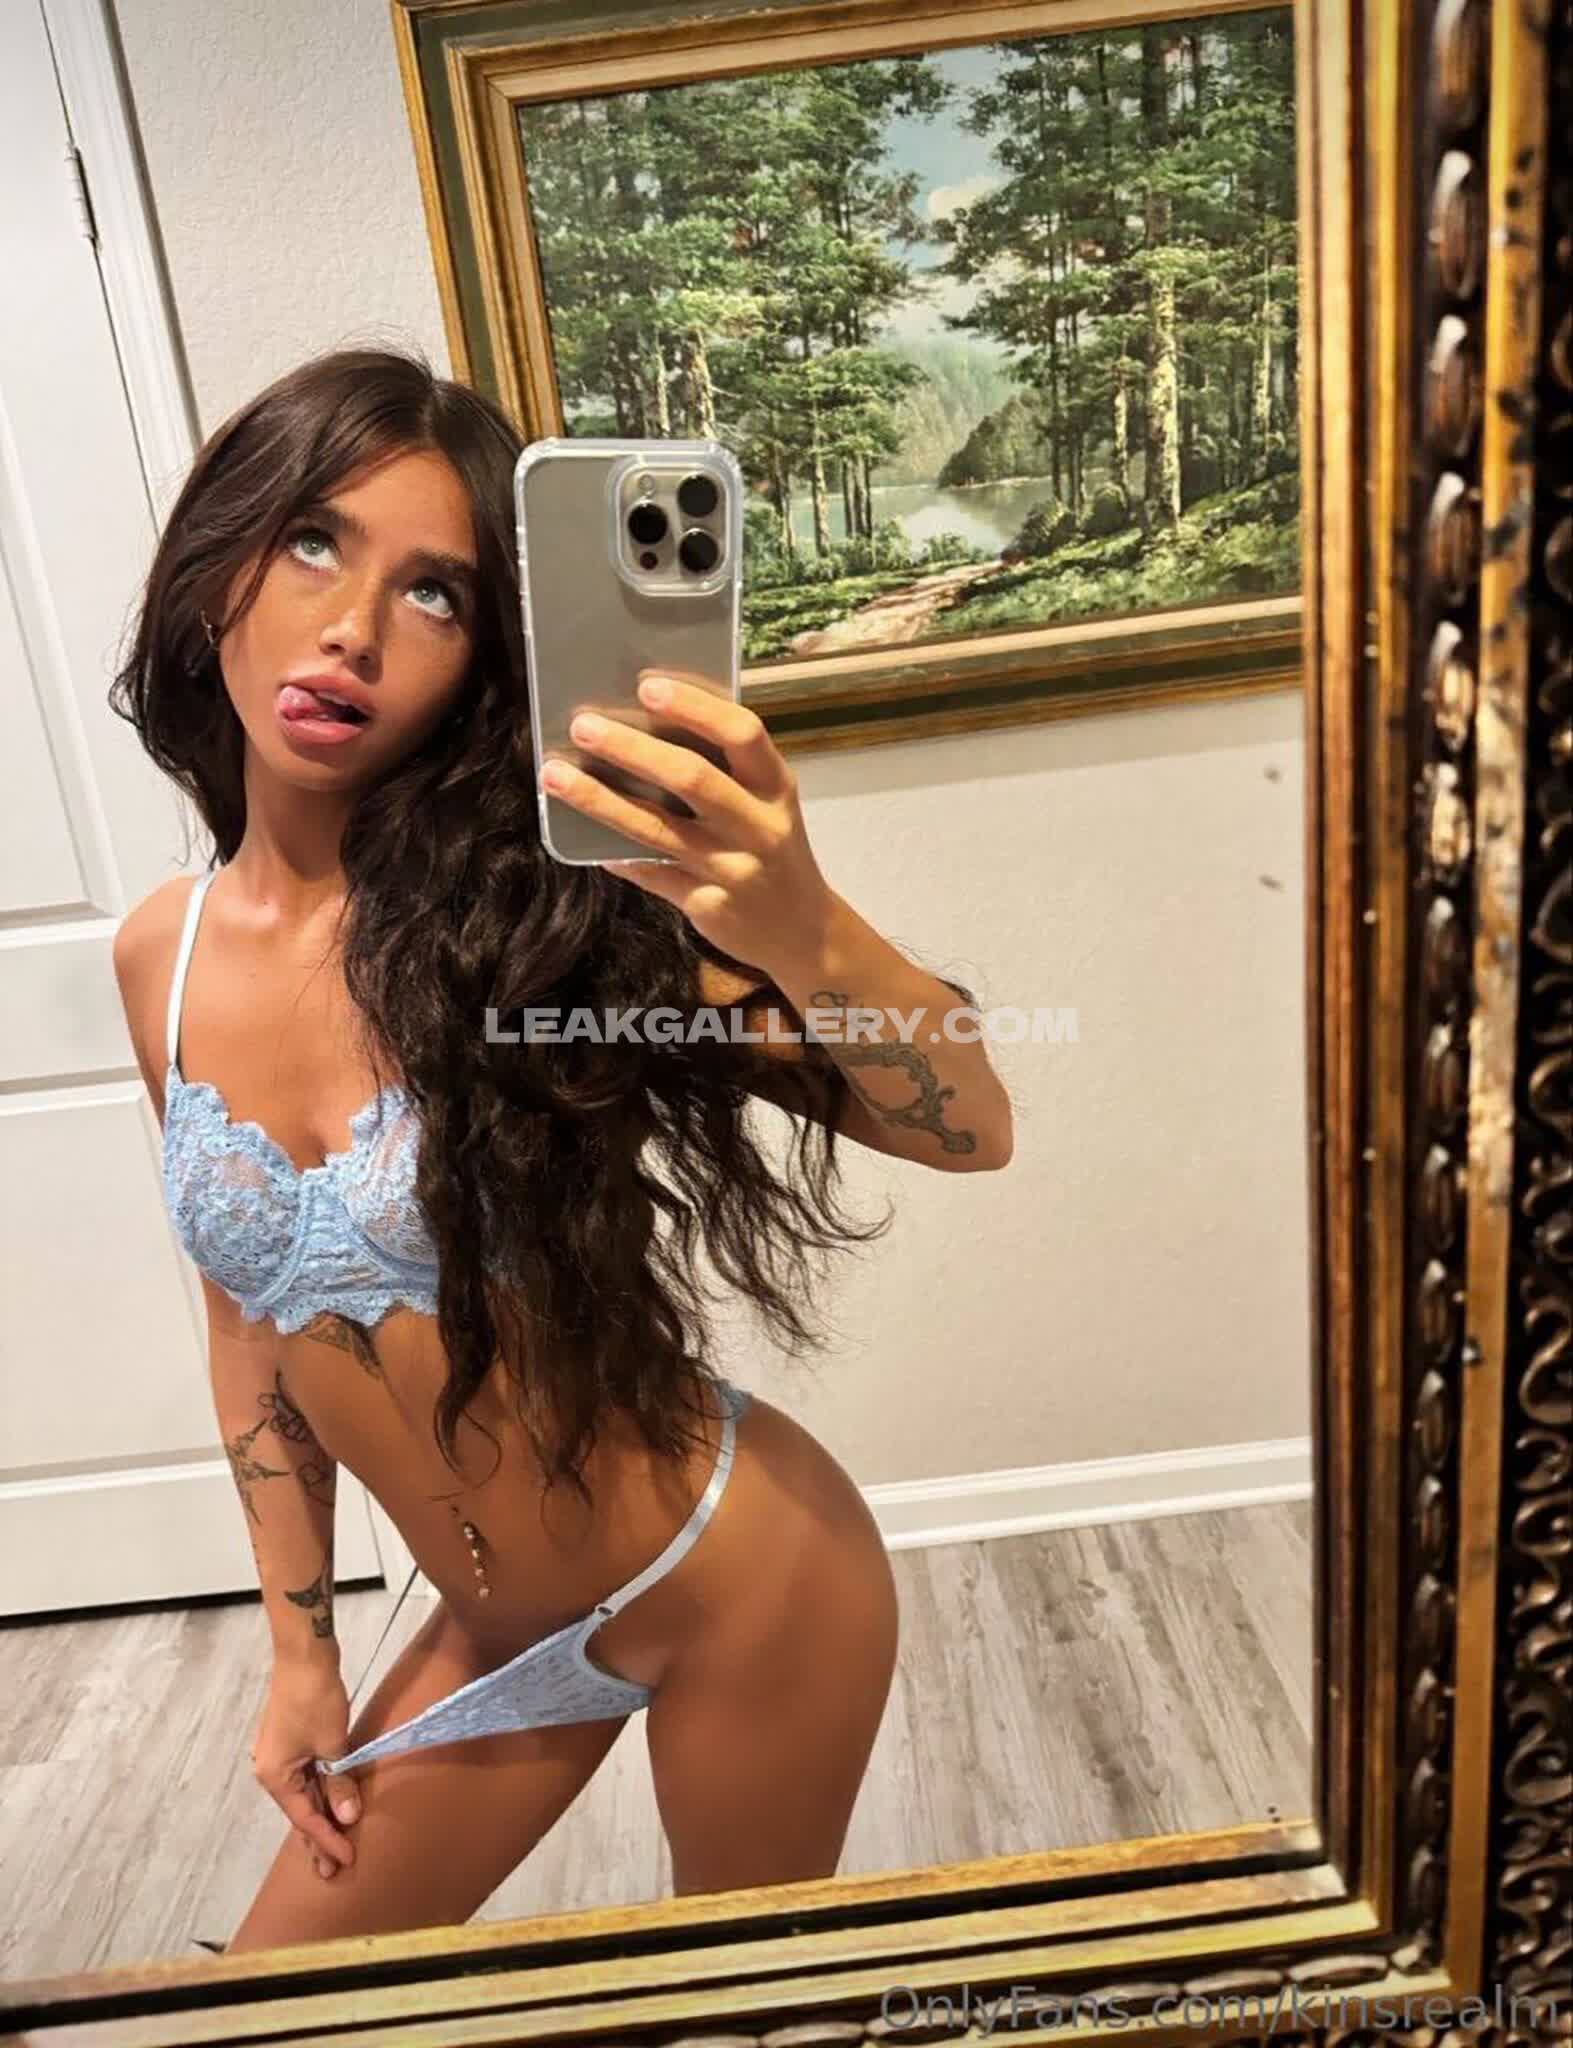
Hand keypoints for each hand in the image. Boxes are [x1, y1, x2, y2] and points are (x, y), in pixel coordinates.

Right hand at [251, 1660, 360, 1879]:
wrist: (304, 1655)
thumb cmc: (315, 1699)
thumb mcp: (332, 1744)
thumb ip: (339, 1783)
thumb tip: (347, 1818)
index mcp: (275, 1776)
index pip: (304, 1818)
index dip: (326, 1840)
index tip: (345, 1860)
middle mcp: (270, 1770)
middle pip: (299, 1810)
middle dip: (317, 1838)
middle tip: (332, 1871)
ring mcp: (278, 1756)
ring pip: (303, 1794)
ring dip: (320, 1817)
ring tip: (333, 1846)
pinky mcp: (290, 1741)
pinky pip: (306, 1777)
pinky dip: (319, 1792)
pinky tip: (330, 1805)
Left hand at [543, 672, 832, 976]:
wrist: (802, 930)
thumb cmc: (775, 852)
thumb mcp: (767, 805)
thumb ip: (726, 771)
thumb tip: (645, 726)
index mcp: (775, 786)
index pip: (743, 734)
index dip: (695, 707)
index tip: (647, 686)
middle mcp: (759, 826)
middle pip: (692, 778)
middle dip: (631, 748)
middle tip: (582, 726)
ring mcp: (733, 869)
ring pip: (657, 829)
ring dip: (601, 799)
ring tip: (555, 775)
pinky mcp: (708, 905)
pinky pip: (651, 873)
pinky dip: (616, 854)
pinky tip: (587, 840)